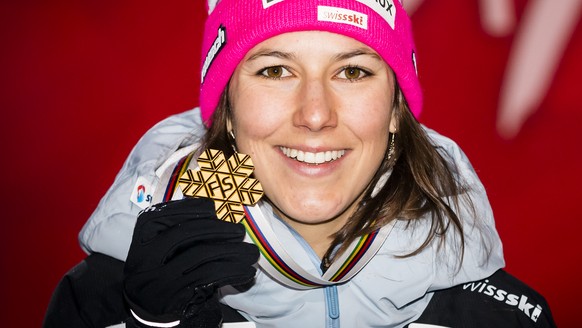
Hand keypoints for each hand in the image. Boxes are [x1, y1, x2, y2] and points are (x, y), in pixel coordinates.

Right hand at [123, 198, 258, 327]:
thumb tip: (216, 215)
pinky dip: (232, 272)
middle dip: (216, 229)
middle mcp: (145, 258)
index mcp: (141, 240)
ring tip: (251, 252)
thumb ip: (178, 231)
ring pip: (200, 256)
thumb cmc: (164, 271)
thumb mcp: (161, 249)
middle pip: (183, 234)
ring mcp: (159, 278)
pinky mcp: (175, 295)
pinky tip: (246, 272)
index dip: (187, 208)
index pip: (160, 216)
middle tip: (239, 231)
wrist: (151, 310)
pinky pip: (208, 277)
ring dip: (231, 251)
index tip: (211, 207)